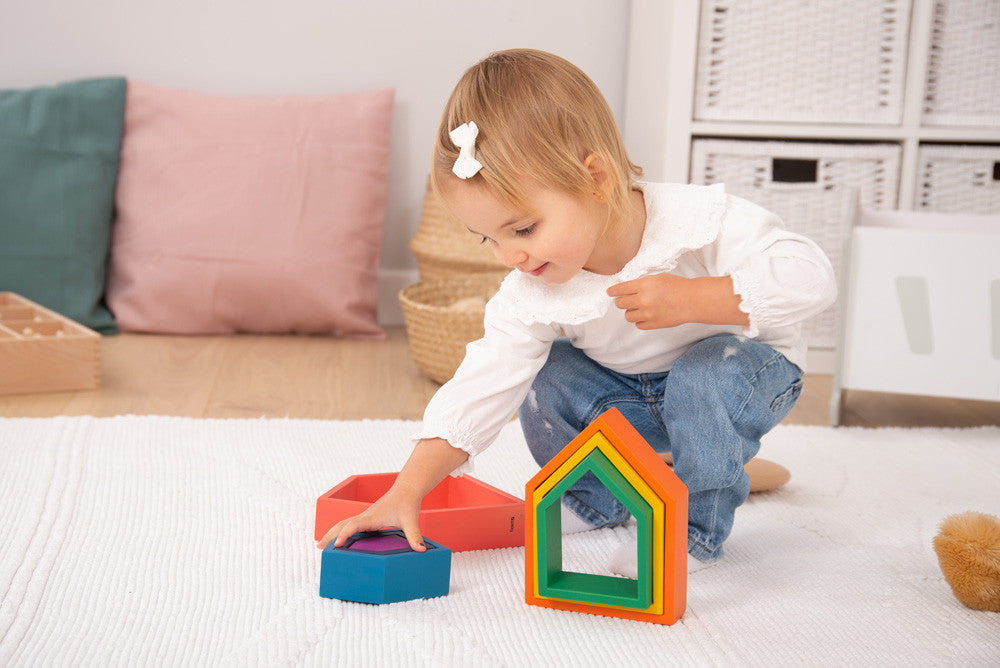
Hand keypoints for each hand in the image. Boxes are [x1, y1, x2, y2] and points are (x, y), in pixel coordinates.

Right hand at [317, 481, 425, 550]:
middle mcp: (366, 516)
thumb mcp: (411, 521)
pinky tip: (340, 540)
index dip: (345, 534)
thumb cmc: (407, 503)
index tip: (337, 544)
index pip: (354, 525)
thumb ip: (414, 536)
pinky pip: (350, 524)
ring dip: (333, 532)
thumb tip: (420, 550)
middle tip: (319, 547)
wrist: (407, 489)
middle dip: (330, 535)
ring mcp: (365, 516)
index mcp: (373, 517)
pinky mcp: (367, 517)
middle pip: (342, 524)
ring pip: (344, 523)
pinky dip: (341, 530)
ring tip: (323, 544)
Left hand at [607, 273, 748, 329]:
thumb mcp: (658, 278)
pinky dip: (640, 320)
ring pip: (628, 315)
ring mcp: (648, 313)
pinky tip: (646, 315)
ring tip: (639, 308)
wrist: (692, 300)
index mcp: (644, 285)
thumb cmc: (678, 286)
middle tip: (624, 300)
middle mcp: (643, 299)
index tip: (609, 293)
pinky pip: (638, 324)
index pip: (621, 289)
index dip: (613, 291)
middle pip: (621, 303)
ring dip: (631, 311)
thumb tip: (627, 289)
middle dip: (621, 301)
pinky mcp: (653, 324)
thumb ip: (642, 283)